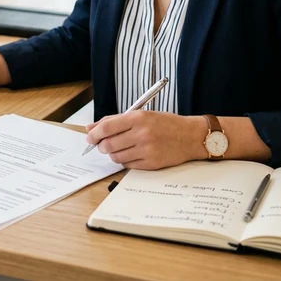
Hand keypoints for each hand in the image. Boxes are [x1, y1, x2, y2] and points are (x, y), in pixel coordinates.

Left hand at [85, 112, 205, 169]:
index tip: (89, 137)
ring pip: (116, 157)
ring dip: (114, 154)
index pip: (106, 127)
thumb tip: (91, 128)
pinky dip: (125, 160)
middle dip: (102, 146)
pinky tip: (132, 154)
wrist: (191, 136)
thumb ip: (115, 120)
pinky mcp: (151, 163)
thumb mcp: (142, 115)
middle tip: (104, 144)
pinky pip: (128, 165)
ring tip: (121, 148)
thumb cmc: (165, 124)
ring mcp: (147, 150)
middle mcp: (142, 134)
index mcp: (138, 118)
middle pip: (108, 145)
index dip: (94, 134)